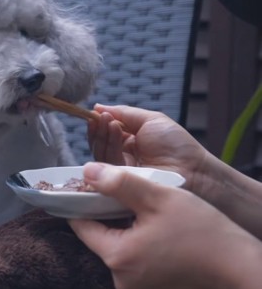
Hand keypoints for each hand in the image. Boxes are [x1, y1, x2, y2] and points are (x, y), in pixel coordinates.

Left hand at [68, 162, 261, 288]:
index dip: (83, 202)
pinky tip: (155, 230)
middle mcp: (121, 280)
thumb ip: (120, 182)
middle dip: (108, 215)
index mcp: (117, 258)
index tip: (88, 185)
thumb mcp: (159, 197)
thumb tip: (88, 171)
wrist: (242, 269)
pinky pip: (136, 262)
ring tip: (141, 209)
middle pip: (100, 238)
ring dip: (126, 229)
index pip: (82, 226)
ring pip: (119, 249)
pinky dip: (140, 245)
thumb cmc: (204, 233)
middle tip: (121, 192)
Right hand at [88, 104, 208, 192]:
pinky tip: (114, 131)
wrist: (192, 169)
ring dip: (103, 134)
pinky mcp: (118, 182)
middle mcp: (123, 156)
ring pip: (100, 152)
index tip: (95, 113)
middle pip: (100, 143)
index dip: (99, 123)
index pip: (106, 133)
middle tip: (101, 117)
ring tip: (110, 122)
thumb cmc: (176, 145)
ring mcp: (120, 170)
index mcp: (130, 142)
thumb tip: (96, 106)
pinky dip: (108, 144)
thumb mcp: (150, 120)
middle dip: (99, 128)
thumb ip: (124, 113)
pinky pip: (106, 163)